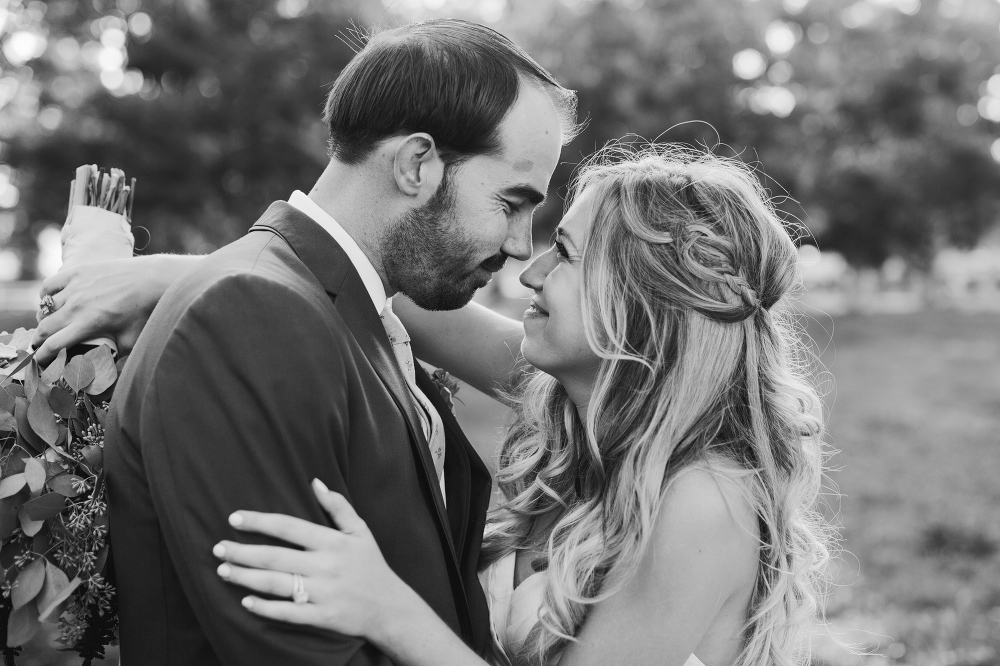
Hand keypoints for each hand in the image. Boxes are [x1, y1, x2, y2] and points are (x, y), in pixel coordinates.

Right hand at [32, 256, 172, 363]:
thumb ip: (116, 356)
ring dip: (43, 319)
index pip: (54, 345)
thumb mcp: (131, 340)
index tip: (40, 362)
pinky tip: (48, 302)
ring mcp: (75, 287)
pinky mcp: (77, 272)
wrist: (153, 279)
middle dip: (39, 340)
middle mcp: (77, 305)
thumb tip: (105, 371)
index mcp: (88, 324)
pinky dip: (44, 296)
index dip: (43, 357)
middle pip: (45, 327)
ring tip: (47, 326)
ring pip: (45, 307)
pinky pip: (49, 285)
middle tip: (40, 346)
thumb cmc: (144, 311)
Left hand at [214, 479, 411, 640]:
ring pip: (276, 584)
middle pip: (275, 557)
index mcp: (333, 542)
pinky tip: (245, 601)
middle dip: (242, 552)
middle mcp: (325, 566)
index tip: (235, 518)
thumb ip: (338, 506)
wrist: (389, 608)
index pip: (289, 527)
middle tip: (218, 548)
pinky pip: (288, 613)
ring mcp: (323, 593)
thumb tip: (315, 482)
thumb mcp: (360, 531)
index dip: (260, 521)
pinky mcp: (322, 617)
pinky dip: (265, 608)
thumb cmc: (371, 566)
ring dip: (246, 577)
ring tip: (223, 571)